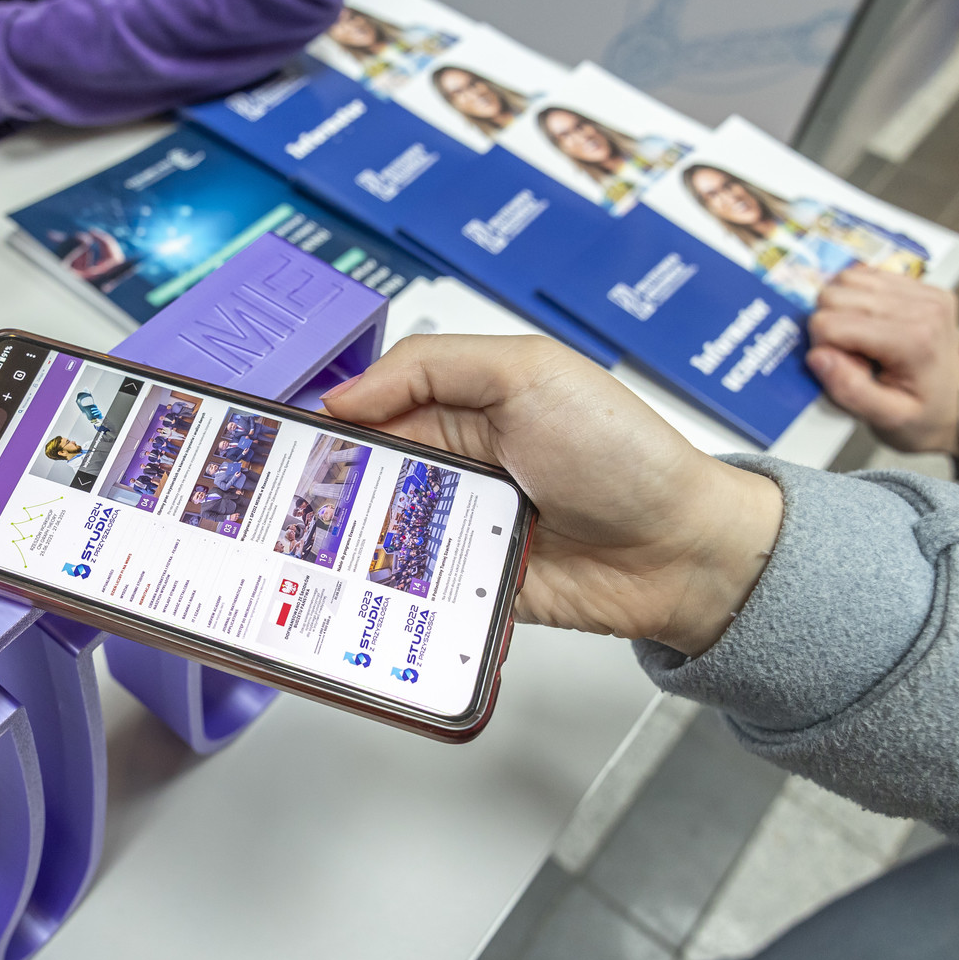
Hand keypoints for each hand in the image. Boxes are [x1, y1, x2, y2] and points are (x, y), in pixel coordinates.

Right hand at [322, 335, 782, 656]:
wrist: (679, 551)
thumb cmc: (620, 453)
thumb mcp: (528, 373)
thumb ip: (430, 367)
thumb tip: (344, 395)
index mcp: (458, 407)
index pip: (369, 409)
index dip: (326, 423)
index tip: (282, 439)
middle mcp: (451, 467)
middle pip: (361, 477)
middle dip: (322, 488)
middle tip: (279, 501)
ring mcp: (457, 529)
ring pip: (375, 537)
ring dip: (345, 543)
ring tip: (300, 549)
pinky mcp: (464, 588)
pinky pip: (410, 590)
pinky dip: (383, 592)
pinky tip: (350, 591)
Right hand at [806, 266, 958, 455]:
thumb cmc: (922, 417)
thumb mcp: (886, 420)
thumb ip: (850, 391)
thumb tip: (817, 356)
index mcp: (913, 339)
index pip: (831, 324)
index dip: (824, 349)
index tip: (846, 369)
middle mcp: (920, 306)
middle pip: (835, 295)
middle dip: (831, 327)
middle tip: (852, 356)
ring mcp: (923, 290)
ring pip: (846, 278)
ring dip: (842, 309)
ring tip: (861, 339)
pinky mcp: (920, 284)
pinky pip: (865, 274)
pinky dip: (856, 298)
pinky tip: (869, 323)